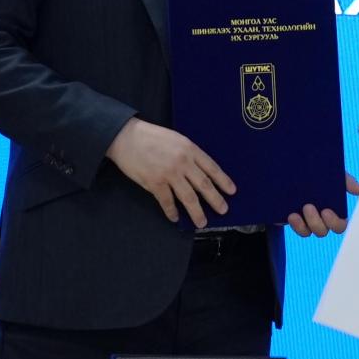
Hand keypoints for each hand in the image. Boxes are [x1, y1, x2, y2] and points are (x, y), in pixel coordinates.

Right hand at [105, 118, 234, 227]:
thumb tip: (199, 170)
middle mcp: (183, 162)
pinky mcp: (154, 183)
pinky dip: (171, 211)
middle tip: (223, 210)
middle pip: (203, 185)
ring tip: (202, 222)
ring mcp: (169, 173)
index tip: (232, 191)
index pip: (212, 168)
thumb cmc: (151, 136)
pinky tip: (175, 218)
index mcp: (190, 149)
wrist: (126, 137)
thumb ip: (188, 153)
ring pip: (188, 197)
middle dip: (215, 199)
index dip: (223, 181)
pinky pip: (167, 201)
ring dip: (197, 212)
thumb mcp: (176, 139)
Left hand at [288, 173, 358, 236]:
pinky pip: (296, 229)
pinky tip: (292, 215)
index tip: (326, 211)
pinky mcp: (293, 219)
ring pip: (308, 232)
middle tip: (308, 207)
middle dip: (316, 222)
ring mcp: (305, 219)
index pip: (340, 224)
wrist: (292, 166)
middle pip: (323, 231)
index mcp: (333, 208)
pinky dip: (295, 224)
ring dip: (305, 224)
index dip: (334, 222)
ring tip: (299, 209)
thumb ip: (346, 181)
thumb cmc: (317, 170)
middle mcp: (320, 217)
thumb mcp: (332, 172)